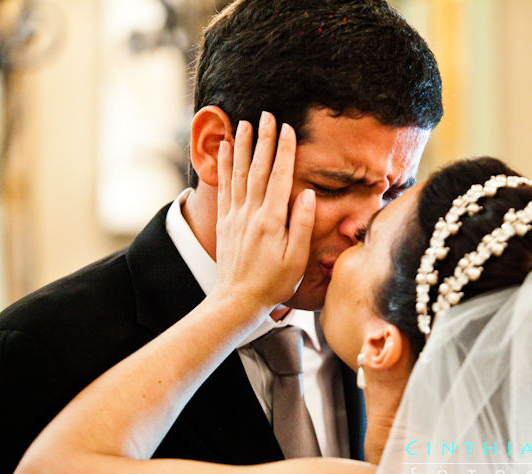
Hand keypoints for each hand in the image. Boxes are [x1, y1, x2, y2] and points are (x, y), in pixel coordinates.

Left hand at [209, 111, 315, 315]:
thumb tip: (307, 193)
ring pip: (237, 173)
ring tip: (243, 123)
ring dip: (240, 146)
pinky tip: (223, 150)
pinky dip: (223, 166)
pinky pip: (223, 188)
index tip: (287, 128)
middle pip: (257, 168)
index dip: (284, 151)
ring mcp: (234, 216)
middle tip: (266, 114)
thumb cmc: (273, 282)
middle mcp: (250, 213)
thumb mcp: (296, 258)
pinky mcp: (224, 222)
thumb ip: (302, 224)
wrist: (238, 300)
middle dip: (263, 139)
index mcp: (271, 220)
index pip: (279, 177)